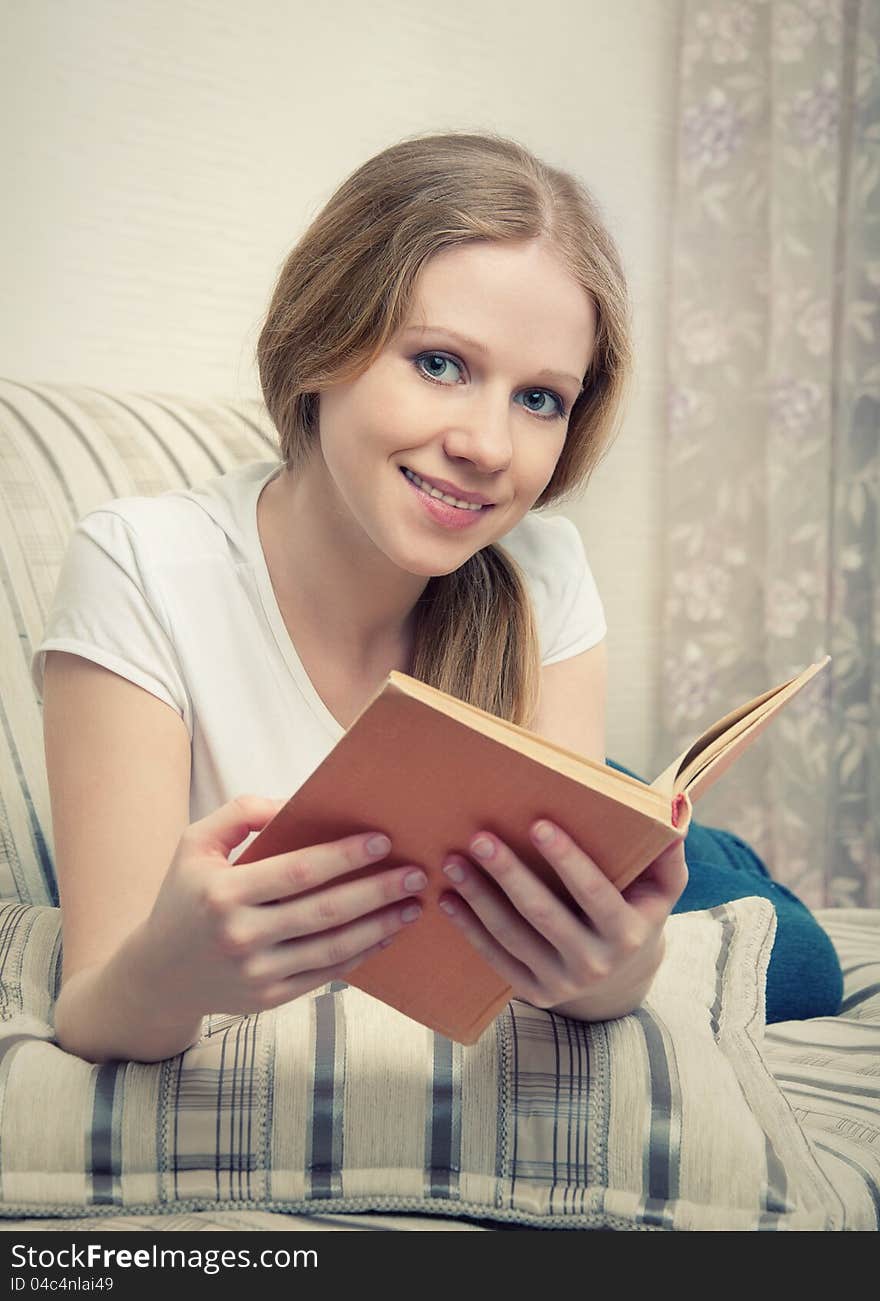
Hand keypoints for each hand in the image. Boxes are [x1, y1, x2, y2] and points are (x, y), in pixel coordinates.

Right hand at [127, 795, 425, 1022]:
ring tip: (412, 906)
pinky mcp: (269, 998)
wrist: (157, 974)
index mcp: (223, 893)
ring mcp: (256, 973)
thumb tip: (291, 803)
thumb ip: (240, 814)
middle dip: (378, 891)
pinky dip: (360, 955)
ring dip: (380, 926)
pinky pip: (325, 975)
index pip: (298, 872)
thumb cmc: (184, 897)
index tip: (383, 841)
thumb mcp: (195, 844)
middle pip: (325, 911)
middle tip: (417, 874)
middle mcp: (240, 936)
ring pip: (333, 948)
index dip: (345, 856)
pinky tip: (385, 934)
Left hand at [438, 820, 688, 1021]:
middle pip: (544, 914)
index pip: (594, 892)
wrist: (623, 975)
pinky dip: (468, 928)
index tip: (538, 824)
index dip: (567, 859)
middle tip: (478, 838)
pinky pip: (495, 958)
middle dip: (509, 874)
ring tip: (453, 861)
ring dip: (479, 898)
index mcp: (628, 933)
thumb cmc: (637, 909)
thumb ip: (667, 853)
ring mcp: (562, 982)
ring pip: (513, 936)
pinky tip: (449, 899)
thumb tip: (675, 813)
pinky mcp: (534, 992)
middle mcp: (595, 963)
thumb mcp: (663, 888)